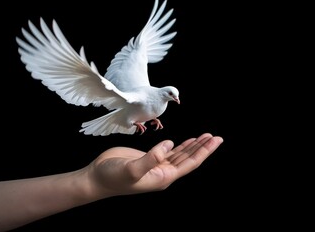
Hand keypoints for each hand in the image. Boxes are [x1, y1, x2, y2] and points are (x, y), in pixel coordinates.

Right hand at [87, 133, 222, 195]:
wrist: (97, 177)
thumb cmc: (113, 177)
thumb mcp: (132, 169)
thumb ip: (151, 158)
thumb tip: (169, 144)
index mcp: (163, 177)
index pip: (189, 163)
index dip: (204, 151)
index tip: (216, 140)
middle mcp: (163, 173)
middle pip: (189, 158)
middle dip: (203, 147)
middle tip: (216, 137)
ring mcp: (157, 166)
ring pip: (181, 155)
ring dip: (194, 146)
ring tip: (206, 136)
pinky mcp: (149, 159)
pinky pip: (170, 153)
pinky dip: (181, 146)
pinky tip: (187, 142)